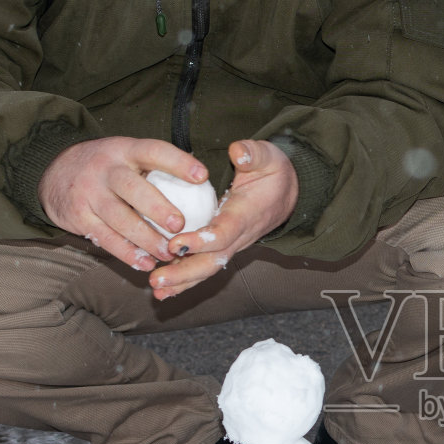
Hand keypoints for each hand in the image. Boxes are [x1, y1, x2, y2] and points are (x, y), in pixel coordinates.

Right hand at [39, 137, 208, 270]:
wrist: (53, 173)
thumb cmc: (107, 167)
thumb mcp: (126, 154)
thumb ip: (155, 167)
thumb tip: (202, 188)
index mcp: (125, 150)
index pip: (154, 151)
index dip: (178, 163)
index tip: (202, 176)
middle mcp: (106, 169)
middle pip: (133, 188)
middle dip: (158, 208)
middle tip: (180, 225)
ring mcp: (90, 193)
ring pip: (120, 218)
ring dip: (146, 239)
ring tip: (168, 253)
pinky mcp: (79, 217)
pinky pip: (106, 238)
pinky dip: (127, 254)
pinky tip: (145, 264)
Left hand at [149, 139, 298, 300]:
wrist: (288, 194)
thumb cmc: (273, 172)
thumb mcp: (269, 155)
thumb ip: (254, 153)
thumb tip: (238, 152)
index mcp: (247, 213)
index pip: (225, 232)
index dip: (202, 241)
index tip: (176, 243)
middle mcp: (240, 235)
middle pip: (214, 261)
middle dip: (185, 272)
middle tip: (157, 279)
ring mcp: (232, 245)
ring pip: (207, 269)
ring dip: (181, 282)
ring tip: (155, 290)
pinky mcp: (223, 248)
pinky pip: (204, 268)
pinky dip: (184, 282)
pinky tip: (162, 290)